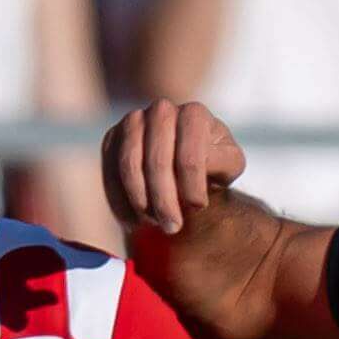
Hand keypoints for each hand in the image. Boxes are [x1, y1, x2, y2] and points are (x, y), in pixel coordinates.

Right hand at [103, 99, 244, 236]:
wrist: (185, 166)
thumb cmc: (212, 167)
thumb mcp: (229, 165)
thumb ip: (223, 163)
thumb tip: (204, 165)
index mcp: (194, 114)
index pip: (190, 153)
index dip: (192, 184)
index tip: (198, 208)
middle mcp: (162, 111)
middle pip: (157, 159)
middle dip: (164, 198)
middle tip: (173, 227)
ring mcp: (133, 122)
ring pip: (129, 164)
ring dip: (140, 200)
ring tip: (153, 225)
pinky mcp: (112, 139)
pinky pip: (109, 171)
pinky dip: (118, 201)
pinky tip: (132, 223)